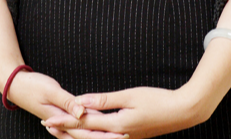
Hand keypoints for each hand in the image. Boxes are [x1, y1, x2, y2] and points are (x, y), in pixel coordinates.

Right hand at [8, 70, 126, 137]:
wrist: (16, 85)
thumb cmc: (33, 86)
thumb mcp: (51, 91)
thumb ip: (67, 102)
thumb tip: (83, 113)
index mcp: (61, 120)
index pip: (85, 130)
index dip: (103, 133)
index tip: (120, 134)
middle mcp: (61, 125)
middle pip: (86, 136)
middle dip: (105, 137)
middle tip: (124, 137)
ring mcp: (60, 123)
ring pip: (82, 134)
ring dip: (98, 135)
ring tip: (115, 136)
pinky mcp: (60, 118)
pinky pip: (76, 128)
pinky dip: (87, 130)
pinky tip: (96, 129)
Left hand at [41, 85, 199, 138]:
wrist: (182, 112)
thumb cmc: (158, 100)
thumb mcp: (130, 95)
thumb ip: (106, 100)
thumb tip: (83, 101)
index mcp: (117, 126)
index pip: (84, 124)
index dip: (65, 122)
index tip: (49, 119)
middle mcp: (119, 137)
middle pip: (86, 136)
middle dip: (66, 131)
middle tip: (48, 125)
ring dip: (77, 135)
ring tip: (61, 130)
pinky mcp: (131, 137)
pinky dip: (92, 135)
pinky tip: (88, 131)